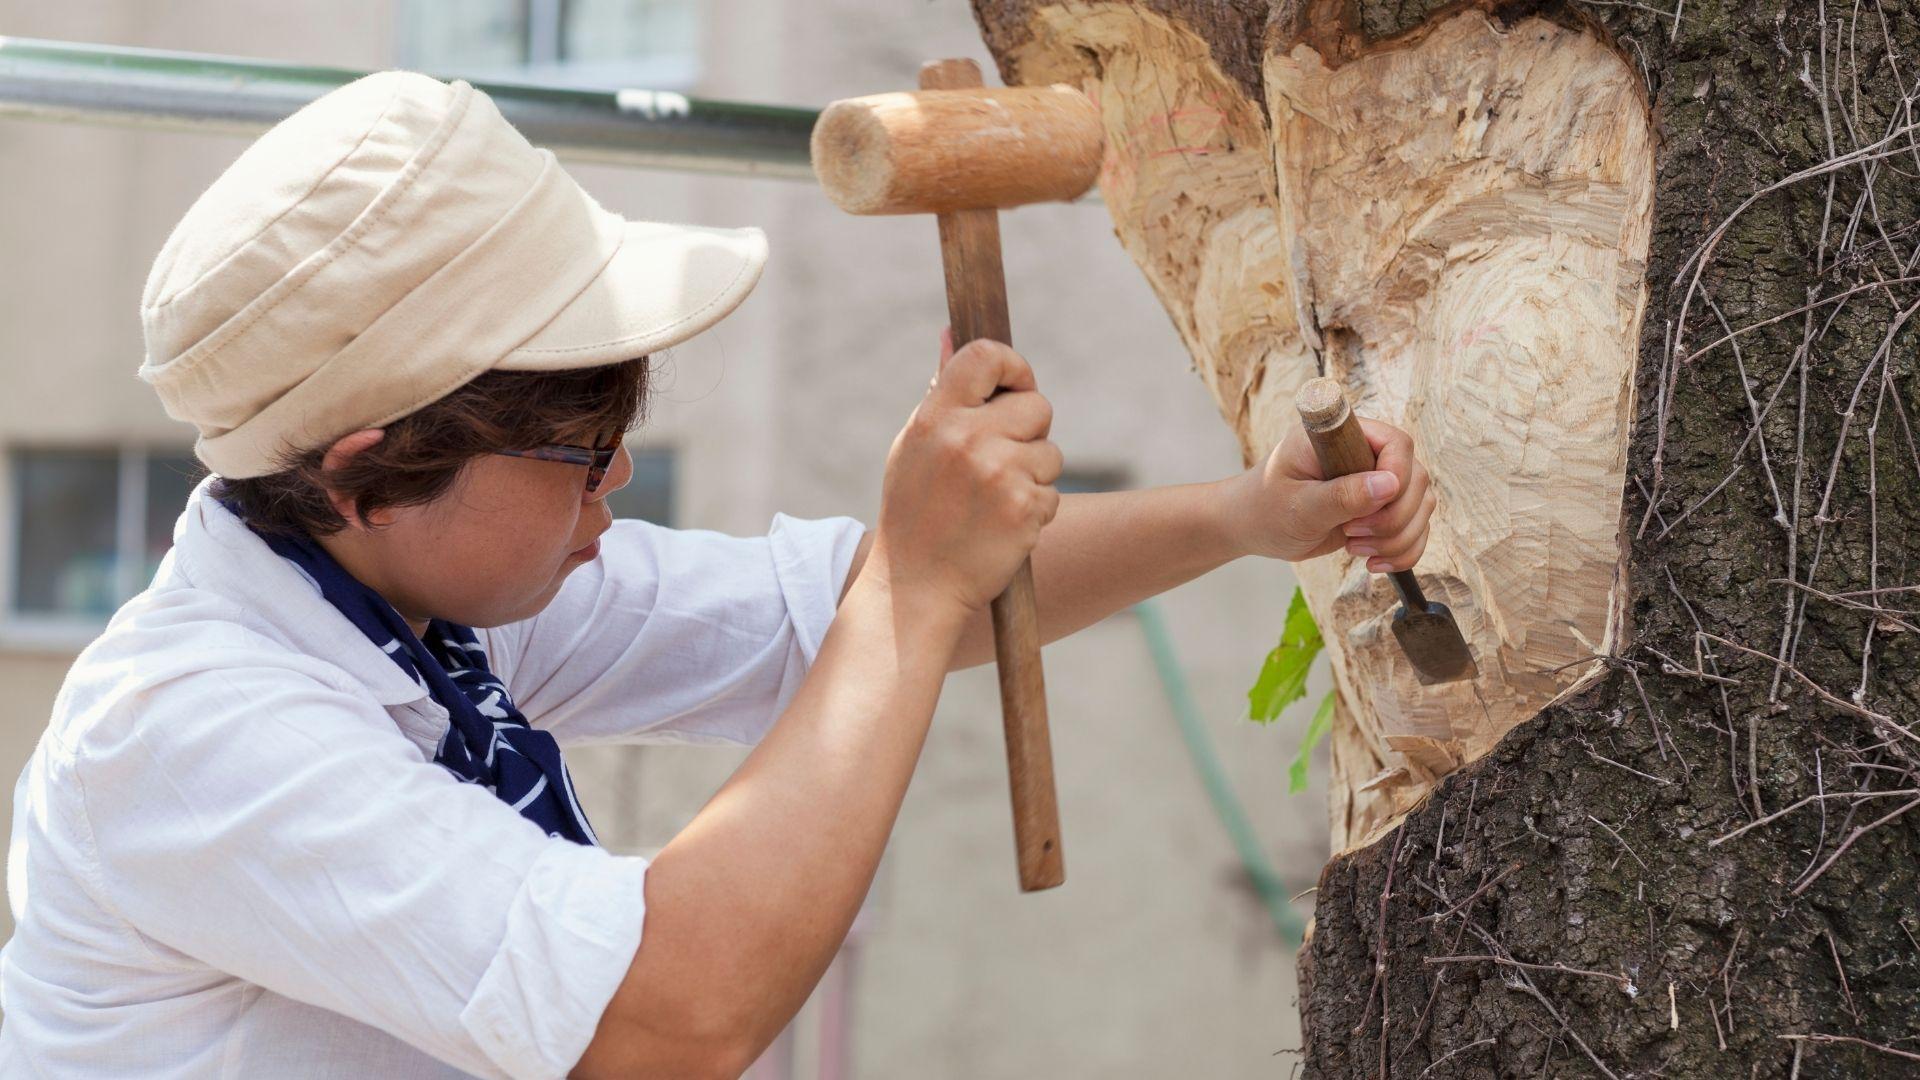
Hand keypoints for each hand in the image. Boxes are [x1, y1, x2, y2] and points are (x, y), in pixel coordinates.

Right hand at [871, 328, 1062, 615]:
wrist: (916, 587)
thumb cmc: (914, 513)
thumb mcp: (914, 446)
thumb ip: (941, 392)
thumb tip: (951, 332)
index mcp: (936, 416)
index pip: (986, 355)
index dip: (1013, 365)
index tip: (1015, 385)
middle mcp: (968, 439)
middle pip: (1036, 405)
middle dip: (1030, 430)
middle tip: (1001, 461)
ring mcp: (999, 474)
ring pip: (1050, 453)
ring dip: (1033, 475)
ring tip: (993, 502)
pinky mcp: (1024, 509)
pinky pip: (1052, 492)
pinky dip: (1035, 510)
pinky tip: (1002, 527)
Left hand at [1224, 417, 1433, 571]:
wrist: (1255, 526)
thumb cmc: (1266, 508)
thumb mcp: (1299, 506)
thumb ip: (1342, 495)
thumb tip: (1389, 483)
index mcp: (1341, 437)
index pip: (1395, 443)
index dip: (1397, 475)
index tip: (1372, 508)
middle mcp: (1365, 453)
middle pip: (1415, 478)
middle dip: (1394, 518)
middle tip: (1353, 534)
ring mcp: (1377, 481)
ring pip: (1420, 506)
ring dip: (1398, 538)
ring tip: (1356, 550)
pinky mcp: (1381, 508)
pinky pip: (1415, 528)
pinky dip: (1403, 551)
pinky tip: (1375, 564)